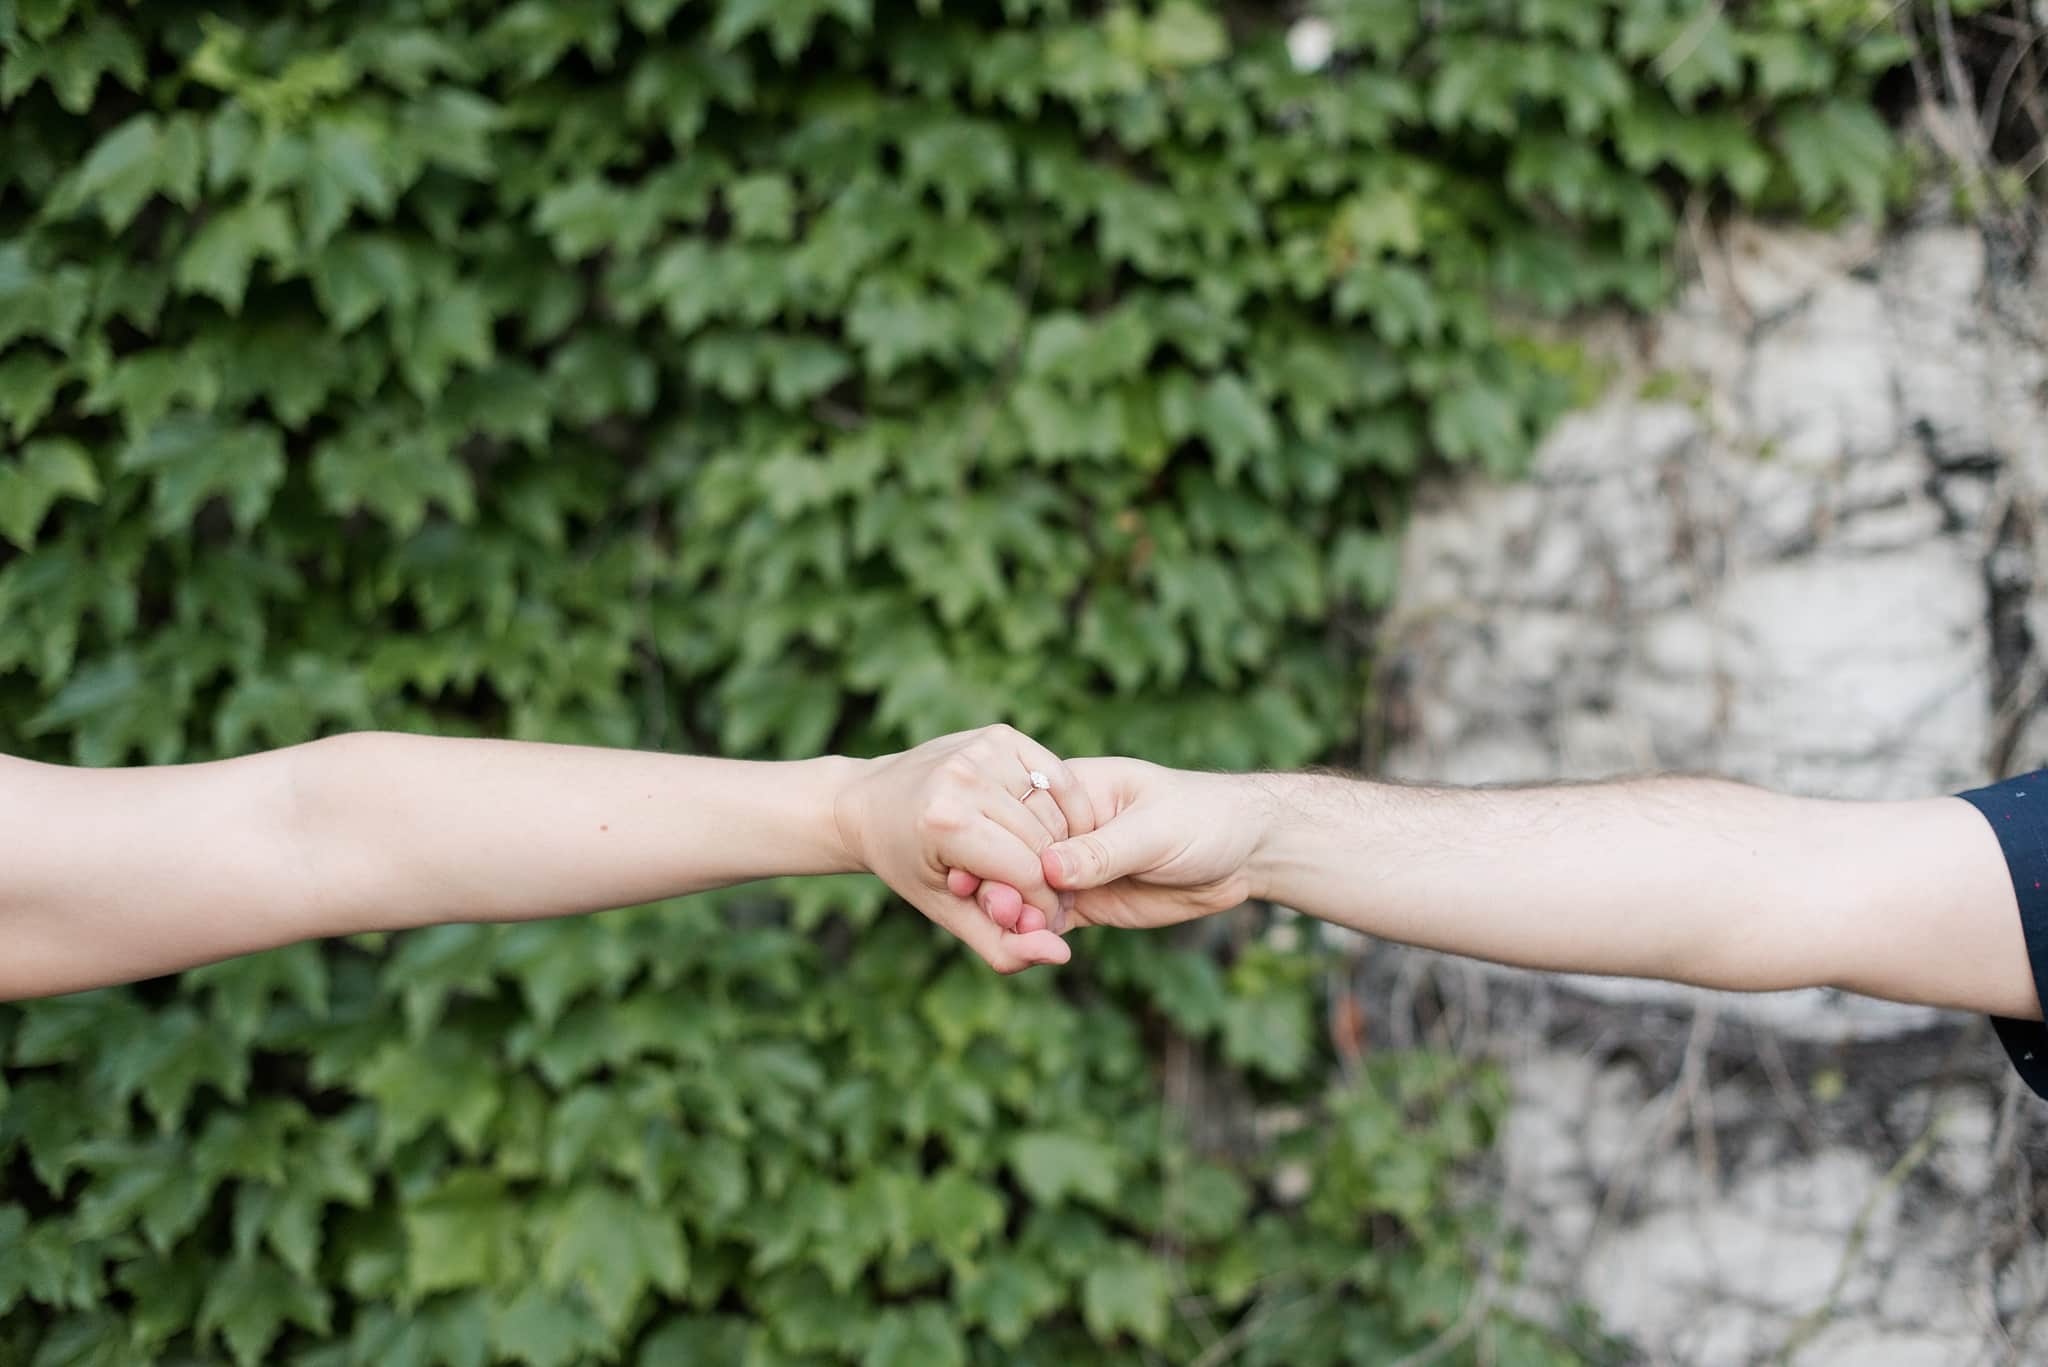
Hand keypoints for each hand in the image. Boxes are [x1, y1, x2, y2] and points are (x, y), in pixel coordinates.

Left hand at [834, 725, 1096, 972]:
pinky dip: (1066, 809)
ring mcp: (984, 750)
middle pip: (1047, 844)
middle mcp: (965, 778)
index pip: (1029, 874)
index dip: (1043, 906)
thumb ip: (1002, 945)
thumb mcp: (947, 912)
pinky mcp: (1001, 735)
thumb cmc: (908, 864)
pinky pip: (1058, 778)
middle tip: (1044, 897)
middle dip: (1054, 880)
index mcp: (945, 822)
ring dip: (1062, 848)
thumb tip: (1061, 956)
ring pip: (1056, 813)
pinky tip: (1052, 833)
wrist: (870, 802)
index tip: (1039, 920)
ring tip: (1043, 868)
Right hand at [949, 758, 1264, 934]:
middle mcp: (1060, 829)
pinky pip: (1043, 923)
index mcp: (1068, 790)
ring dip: (1011, 918)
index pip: (1017, 816)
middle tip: (1002, 912)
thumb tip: (1049, 866)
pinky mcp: (1082, 903)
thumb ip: (1103, 850)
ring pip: (1020, 894)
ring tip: (1017, 937)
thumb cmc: (1204, 818)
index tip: (992, 876)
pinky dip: (1032, 939)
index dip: (999, 847)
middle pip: (1007, 858)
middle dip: (998, 886)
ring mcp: (1069, 869)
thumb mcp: (1156, 830)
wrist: (1244, 853)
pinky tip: (1032, 950)